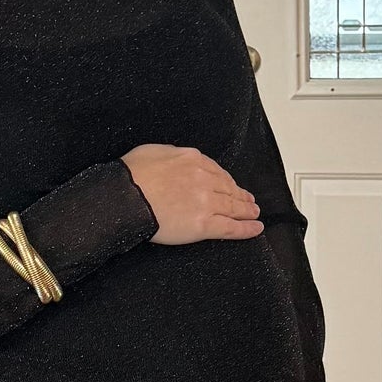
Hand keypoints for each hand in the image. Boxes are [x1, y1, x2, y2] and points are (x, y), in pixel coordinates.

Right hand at [120, 143, 263, 244]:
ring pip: (233, 207)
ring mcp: (206, 202)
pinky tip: (256, 229)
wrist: (125, 197)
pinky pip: (230, 228)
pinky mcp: (203, 224)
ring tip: (254, 214)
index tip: (232, 184)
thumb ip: (172, 156)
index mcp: (192, 160)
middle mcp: (203, 179)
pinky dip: (246, 229)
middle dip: (241, 195)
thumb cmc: (131, 176)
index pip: (216, 171)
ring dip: (247, 211)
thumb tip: (177, 161)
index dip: (226, 180)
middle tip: (249, 200)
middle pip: (228, 188)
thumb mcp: (153, 152)